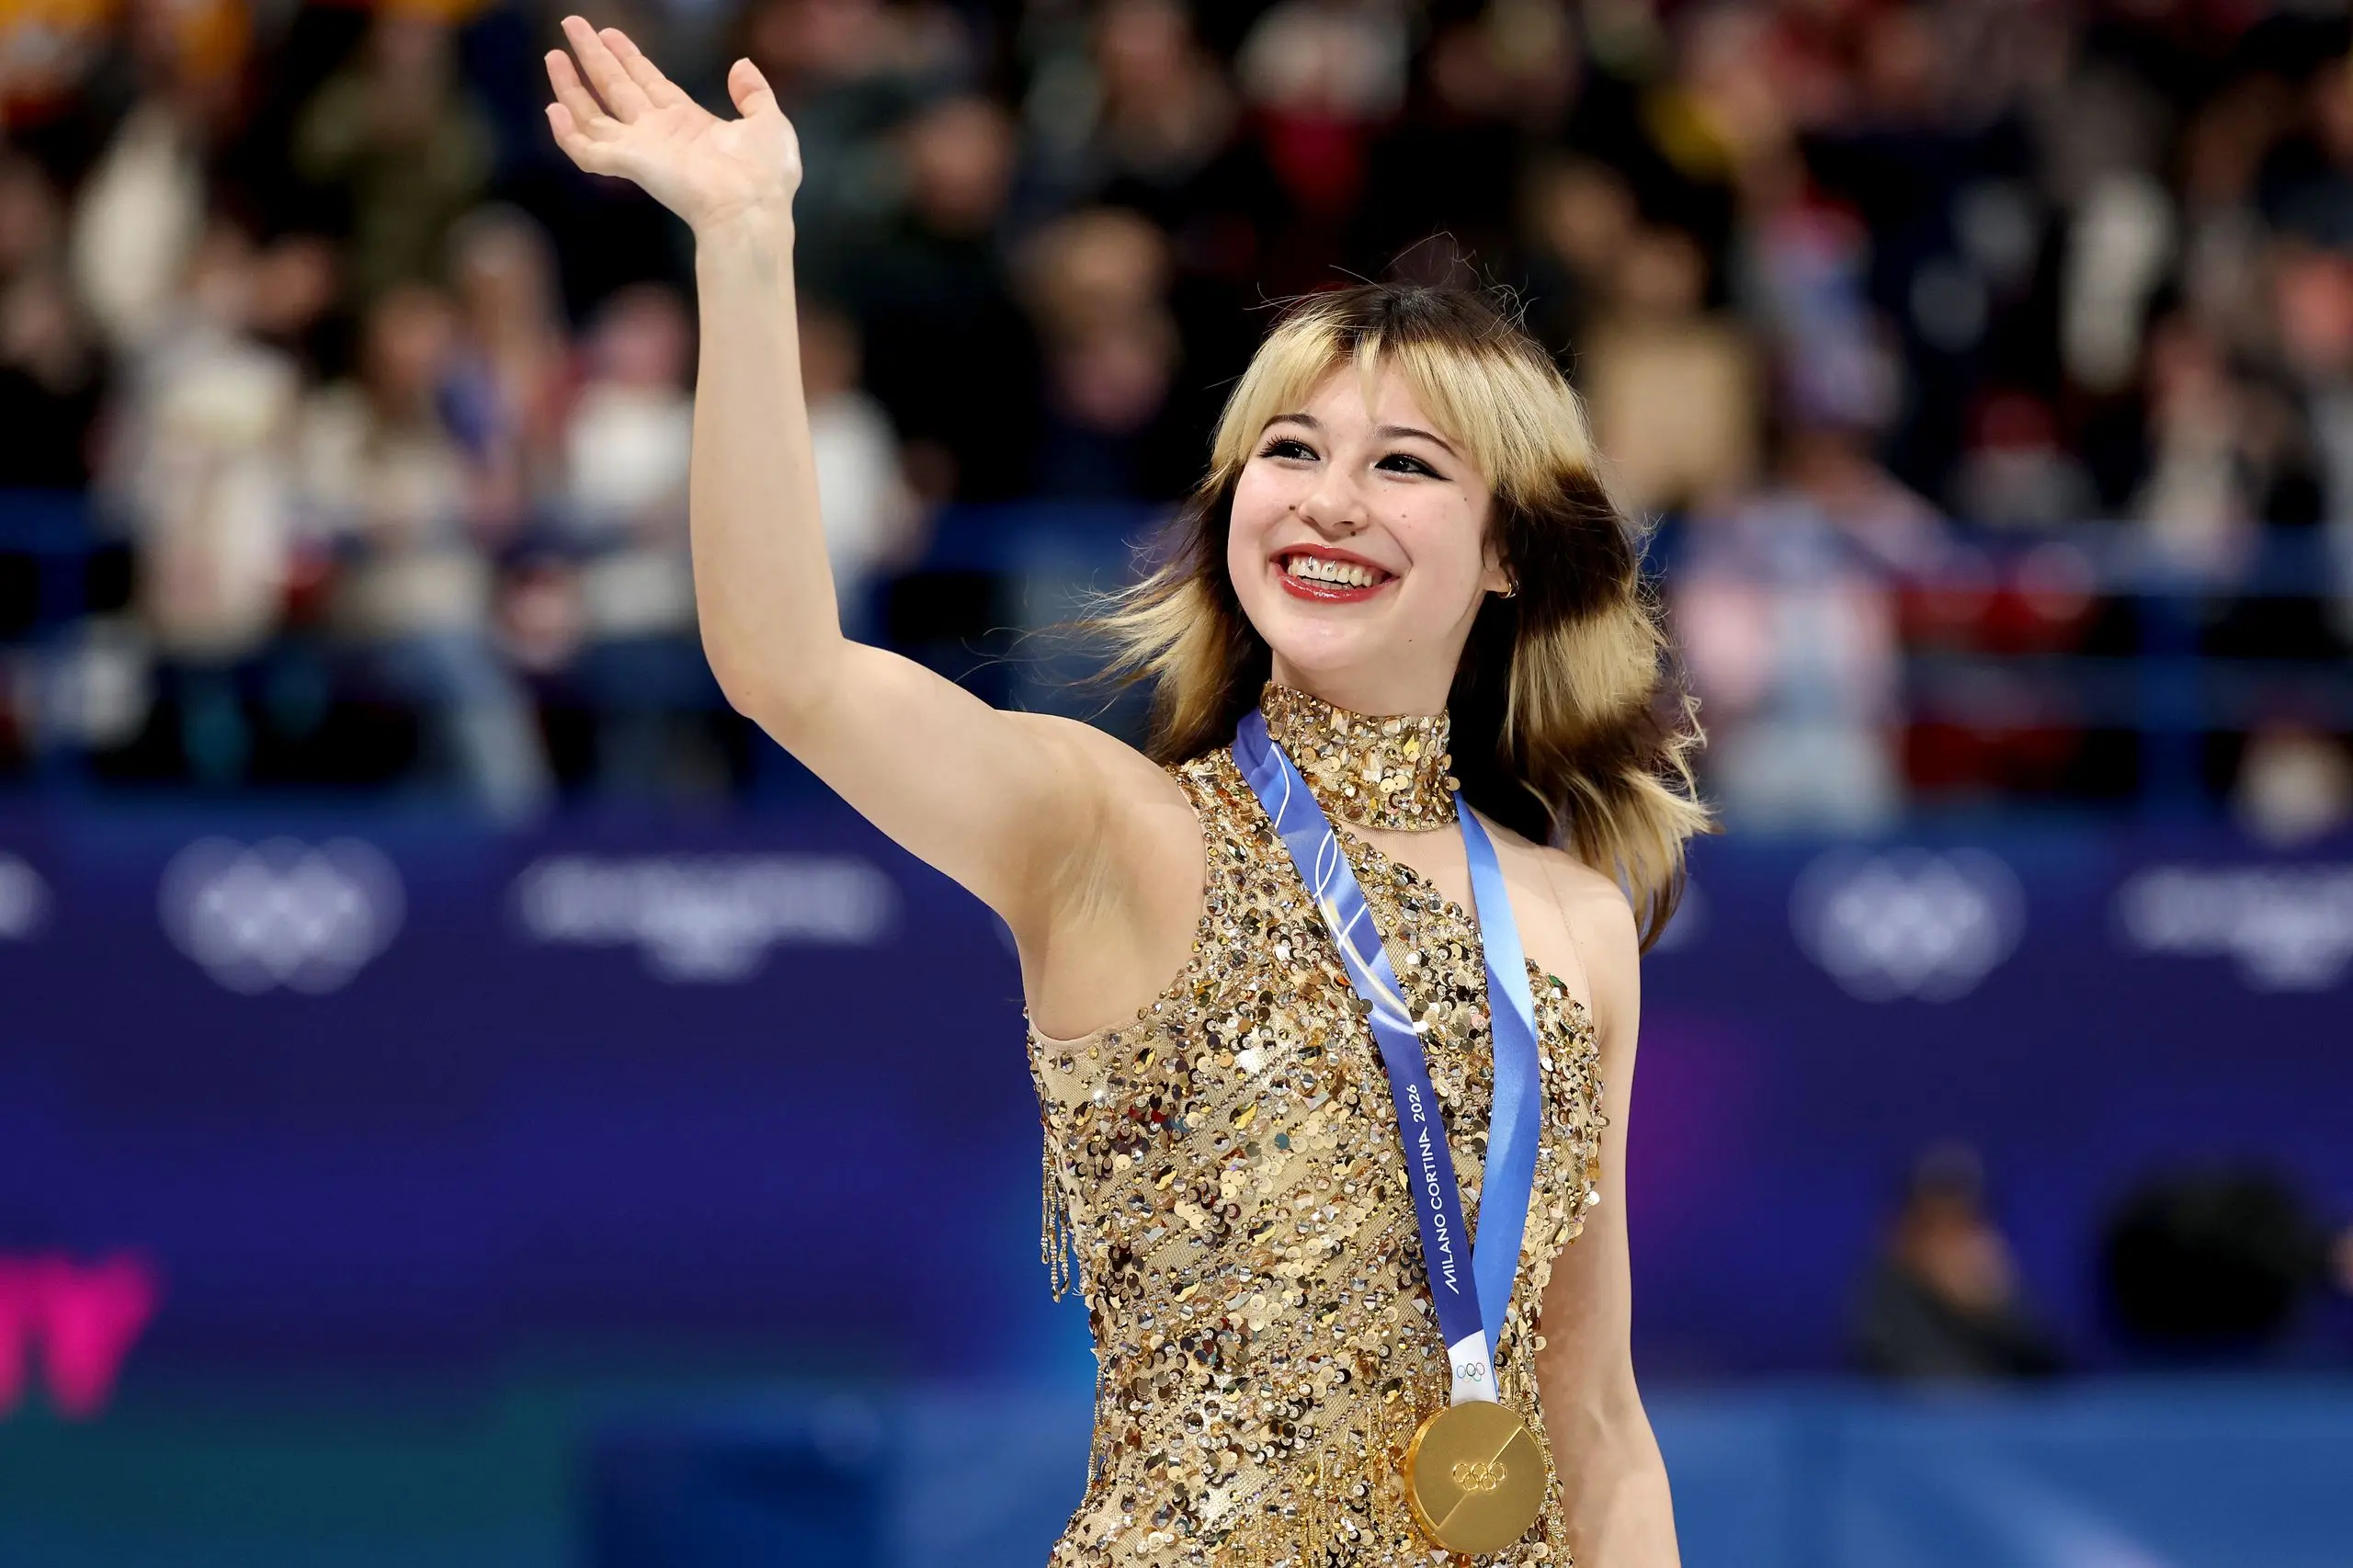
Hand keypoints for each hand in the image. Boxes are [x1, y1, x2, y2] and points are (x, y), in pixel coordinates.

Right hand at [543, 16, 800, 235]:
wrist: (752, 207)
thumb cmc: (765, 174)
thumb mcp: (769, 121)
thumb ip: (754, 93)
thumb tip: (742, 65)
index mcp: (690, 124)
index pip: (650, 83)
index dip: (629, 58)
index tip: (611, 34)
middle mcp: (660, 134)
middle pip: (618, 87)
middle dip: (595, 57)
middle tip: (573, 26)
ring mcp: (642, 149)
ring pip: (594, 115)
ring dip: (572, 86)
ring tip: (553, 55)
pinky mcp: (630, 164)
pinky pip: (588, 151)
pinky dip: (568, 135)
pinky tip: (553, 110)